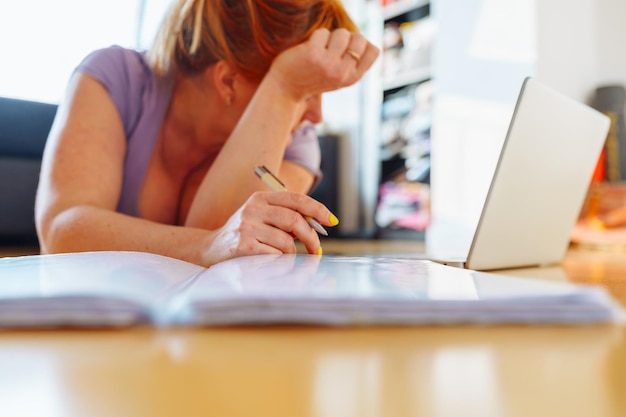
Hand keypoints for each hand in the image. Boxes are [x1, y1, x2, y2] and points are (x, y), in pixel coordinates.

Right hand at [201, 191, 335, 264]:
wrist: (210, 249)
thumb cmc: (245, 235)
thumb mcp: (262, 219)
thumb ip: (286, 218)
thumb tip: (317, 226)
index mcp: (260, 198)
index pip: (296, 199)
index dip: (318, 209)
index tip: (332, 221)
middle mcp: (252, 209)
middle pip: (294, 221)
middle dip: (311, 238)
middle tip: (316, 251)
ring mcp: (246, 227)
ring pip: (286, 242)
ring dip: (292, 254)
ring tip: (286, 258)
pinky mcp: (242, 247)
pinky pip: (274, 257)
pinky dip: (279, 263)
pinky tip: (271, 264)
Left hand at [267, 28, 379, 101]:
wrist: (286, 89)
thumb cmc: (314, 78)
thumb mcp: (339, 76)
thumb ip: (353, 62)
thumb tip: (367, 42)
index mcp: (353, 78)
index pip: (374, 50)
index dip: (361, 44)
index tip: (346, 51)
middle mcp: (343, 73)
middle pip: (359, 38)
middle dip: (346, 38)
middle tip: (331, 49)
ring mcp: (329, 64)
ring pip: (342, 33)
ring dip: (330, 36)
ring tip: (319, 50)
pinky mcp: (314, 54)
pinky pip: (323, 32)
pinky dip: (316, 37)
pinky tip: (308, 50)